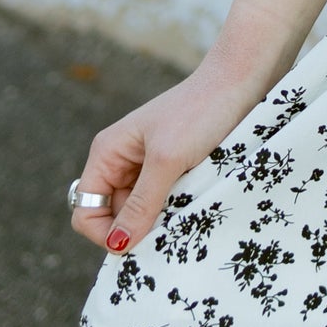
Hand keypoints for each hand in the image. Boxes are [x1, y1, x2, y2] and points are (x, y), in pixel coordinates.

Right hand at [69, 57, 271, 256]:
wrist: (240, 81)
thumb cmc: (200, 111)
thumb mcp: (167, 160)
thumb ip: (142, 203)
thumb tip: (116, 246)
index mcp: (107, 153)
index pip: (86, 210)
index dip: (104, 234)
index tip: (137, 243)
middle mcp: (121, 160)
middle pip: (113, 215)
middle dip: (136, 228)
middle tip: (168, 226)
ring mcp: (147, 164)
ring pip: (140, 211)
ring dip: (158, 219)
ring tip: (184, 209)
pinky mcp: (172, 168)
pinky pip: (162, 202)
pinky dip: (174, 209)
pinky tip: (193, 202)